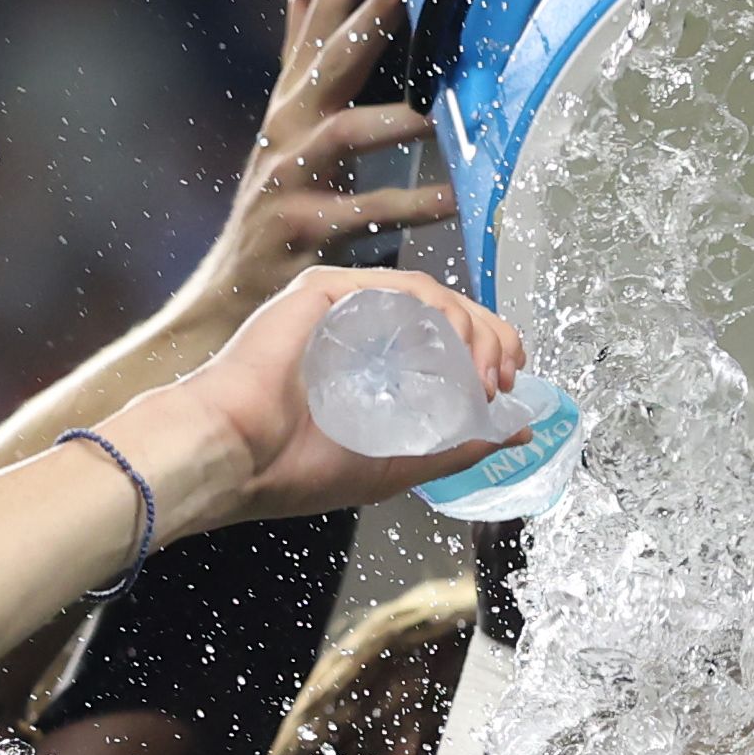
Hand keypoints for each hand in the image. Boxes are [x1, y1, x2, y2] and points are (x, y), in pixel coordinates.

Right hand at [124, 265, 525, 528]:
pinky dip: (438, 310)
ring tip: (480, 372)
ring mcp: (344, 307)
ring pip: (433, 296)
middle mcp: (361, 328)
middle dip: (493, 338)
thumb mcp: (398, 463)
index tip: (509, 383)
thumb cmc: (296, 468)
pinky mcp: (327, 291)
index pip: (450, 340)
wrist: (236, 457)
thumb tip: (517, 431)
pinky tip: (452, 344)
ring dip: (473, 329)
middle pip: (451, 312)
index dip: (492, 352)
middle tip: (503, 377)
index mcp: (375, 364)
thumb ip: (457, 445)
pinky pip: (399, 286)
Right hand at [165, 0, 457, 348]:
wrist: (231, 294)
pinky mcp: (302, 231)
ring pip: (343, 134)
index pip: (316, 20)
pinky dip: (410, 204)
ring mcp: (289, 179)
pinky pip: (364, 213)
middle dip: (359, 16)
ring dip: (393, 117)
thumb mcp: (283, 127)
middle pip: (325, 61)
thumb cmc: (274, 211)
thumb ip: (297, 65)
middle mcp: (285, 130)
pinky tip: (452, 198)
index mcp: (289, 102)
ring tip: (440, 106)